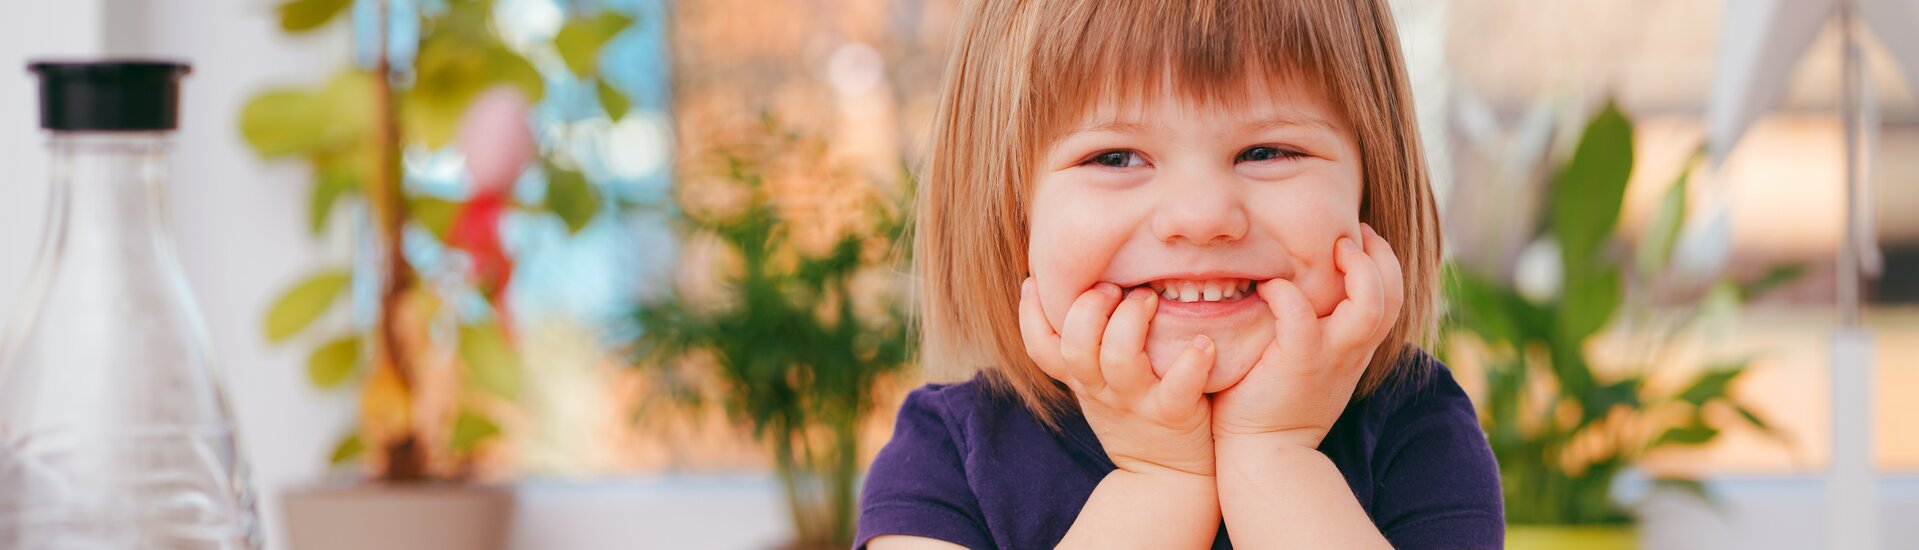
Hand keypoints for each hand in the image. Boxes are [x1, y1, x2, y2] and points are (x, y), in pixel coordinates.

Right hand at [1019, 277, 1217, 475]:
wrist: (1166, 477)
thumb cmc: (1134, 415)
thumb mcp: (1097, 386)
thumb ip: (1086, 346)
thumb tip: (1076, 289)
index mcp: (1081, 379)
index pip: (1040, 347)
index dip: (1030, 314)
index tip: (1035, 280)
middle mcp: (1101, 389)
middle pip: (1075, 346)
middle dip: (1089, 307)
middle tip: (1113, 288)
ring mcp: (1135, 402)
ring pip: (1119, 359)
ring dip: (1132, 321)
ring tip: (1150, 298)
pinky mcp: (1172, 415)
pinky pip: (1178, 388)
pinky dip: (1192, 362)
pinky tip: (1203, 343)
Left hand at [1211, 223, 1404, 449]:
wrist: (1265, 454)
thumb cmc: (1275, 404)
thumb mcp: (1309, 364)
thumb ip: (1316, 331)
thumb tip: (1298, 289)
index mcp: (1356, 348)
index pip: (1392, 296)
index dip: (1383, 262)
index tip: (1358, 240)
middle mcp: (1352, 350)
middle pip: (1394, 294)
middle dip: (1380, 255)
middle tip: (1352, 234)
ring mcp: (1330, 356)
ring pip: (1370, 304)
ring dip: (1357, 269)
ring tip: (1332, 249)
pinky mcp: (1298, 361)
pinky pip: (1300, 313)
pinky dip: (1285, 292)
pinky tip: (1268, 288)